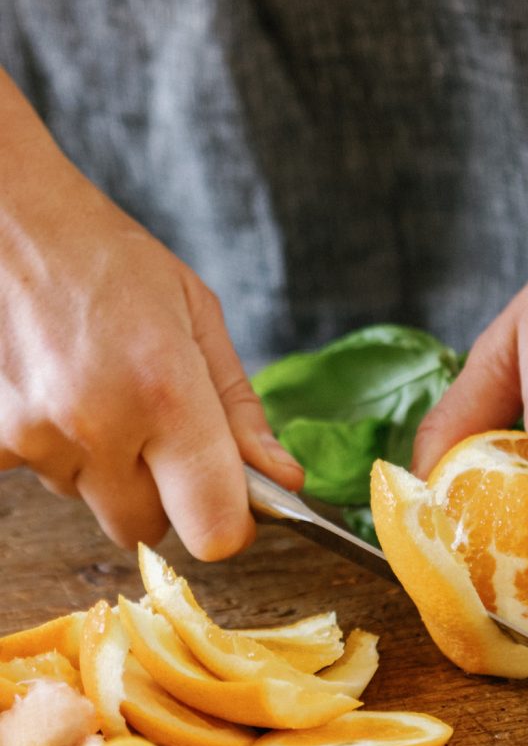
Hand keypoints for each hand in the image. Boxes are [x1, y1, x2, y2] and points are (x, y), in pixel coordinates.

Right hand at [0, 83, 302, 558]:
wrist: (5, 216)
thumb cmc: (107, 259)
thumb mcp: (196, 317)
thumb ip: (240, 410)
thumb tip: (282, 480)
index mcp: (166, 391)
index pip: (213, 529)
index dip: (228, 525)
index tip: (229, 504)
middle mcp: (98, 423)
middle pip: (147, 528)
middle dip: (162, 498)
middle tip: (156, 434)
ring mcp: (35, 434)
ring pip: (90, 503)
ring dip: (103, 469)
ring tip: (98, 393)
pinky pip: (40, 479)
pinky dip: (54, 452)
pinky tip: (56, 396)